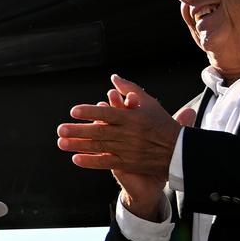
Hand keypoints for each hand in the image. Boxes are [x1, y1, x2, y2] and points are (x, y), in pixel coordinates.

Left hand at [57, 74, 185, 183]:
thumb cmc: (162, 123)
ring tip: (61, 143)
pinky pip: (107, 163)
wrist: (179, 151)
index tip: (74, 111)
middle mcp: (128, 134)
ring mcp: (128, 150)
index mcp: (132, 117)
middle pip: (100, 132)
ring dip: (79, 145)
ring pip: (100, 147)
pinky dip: (91, 162)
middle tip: (60, 129)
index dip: (90, 112)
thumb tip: (113, 77)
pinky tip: (76, 159)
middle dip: (78, 131)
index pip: (108, 113)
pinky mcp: (128, 163)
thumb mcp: (149, 102)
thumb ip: (129, 89)